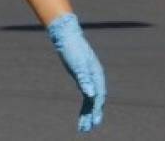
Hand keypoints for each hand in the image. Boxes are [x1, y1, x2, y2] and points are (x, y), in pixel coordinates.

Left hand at [47, 13, 105, 132]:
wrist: (66, 36)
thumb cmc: (72, 48)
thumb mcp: (77, 64)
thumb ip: (84, 80)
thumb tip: (91, 95)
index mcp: (97, 74)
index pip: (99, 96)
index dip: (97, 109)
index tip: (94, 122)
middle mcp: (95, 77)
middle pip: (96, 100)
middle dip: (92, 115)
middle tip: (88, 128)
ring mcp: (89, 78)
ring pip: (91, 99)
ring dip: (88, 113)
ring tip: (84, 127)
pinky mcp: (82, 77)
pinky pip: (85, 95)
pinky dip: (84, 106)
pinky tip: (82, 115)